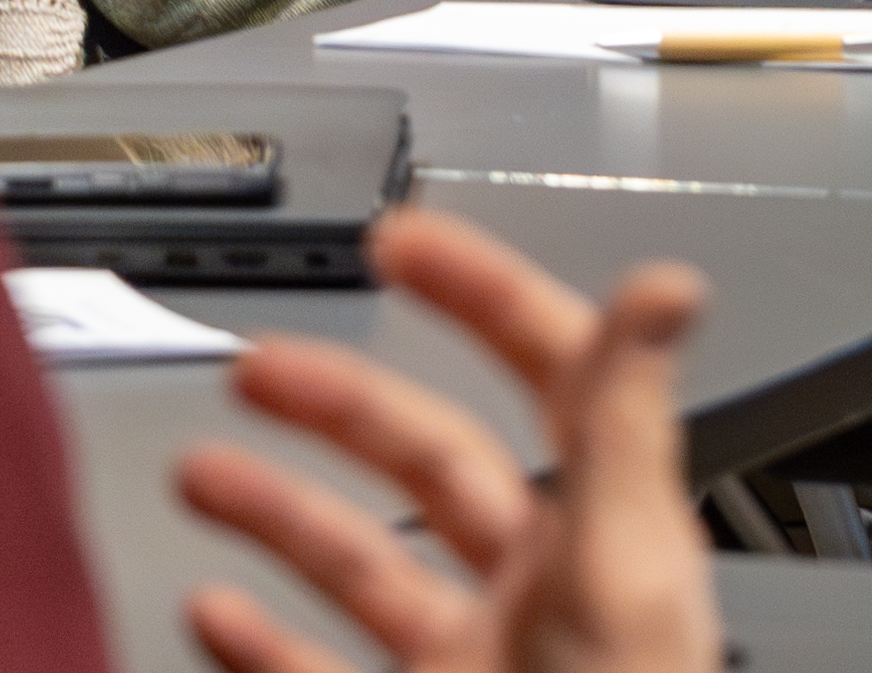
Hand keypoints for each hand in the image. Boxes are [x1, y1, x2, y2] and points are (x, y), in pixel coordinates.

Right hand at [177, 207, 723, 672]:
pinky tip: (209, 613)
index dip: (486, 298)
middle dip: (348, 403)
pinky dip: (262, 645)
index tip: (406, 242)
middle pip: (439, 465)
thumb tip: (668, 285)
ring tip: (202, 471)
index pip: (555, 378)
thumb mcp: (621, 581)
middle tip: (263, 362)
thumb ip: (625, 431)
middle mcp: (540, 596)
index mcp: (602, 538)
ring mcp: (478, 671)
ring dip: (283, 515)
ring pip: (367, 568)